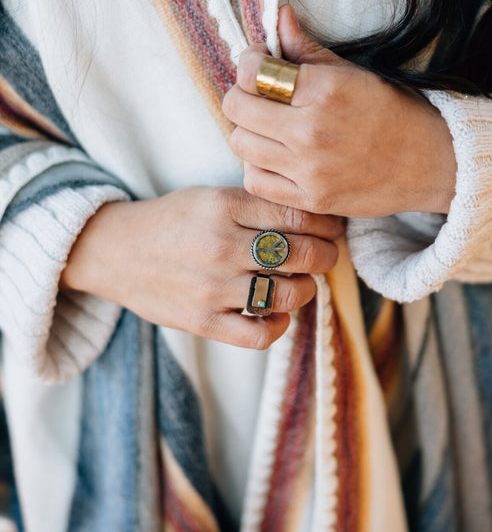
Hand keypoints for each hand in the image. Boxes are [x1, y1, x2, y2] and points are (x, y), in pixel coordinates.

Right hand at [60, 186, 342, 348]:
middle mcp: (220, 245)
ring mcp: (212, 287)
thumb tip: (314, 219)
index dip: (326, 222)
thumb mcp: (210, 197)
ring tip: (302, 282)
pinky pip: (259, 334)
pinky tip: (278, 313)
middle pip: (300, 254)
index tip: (334, 227)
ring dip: (306, 289)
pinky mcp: (202, 321)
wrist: (116, 251)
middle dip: (326, 255)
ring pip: (287, 295)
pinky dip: (279, 326)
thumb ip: (255, 205)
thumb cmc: (171, 220)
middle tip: (328, 254)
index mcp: (224, 206)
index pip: (297, 214)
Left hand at [222, 5, 456, 216]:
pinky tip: (274, 157)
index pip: (251, 72)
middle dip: (240, 95)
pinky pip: (255, 181)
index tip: (258, 64)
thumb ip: (305, 48)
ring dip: (247, 131)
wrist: (430, 161)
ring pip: (241, 145)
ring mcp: (310, 169)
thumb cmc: (391, 110)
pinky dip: (257, 167)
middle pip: (237, 108)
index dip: (247, 63)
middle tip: (256, 95)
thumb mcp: (350, 72)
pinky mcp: (311, 199)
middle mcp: (312, 130)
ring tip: (267, 127)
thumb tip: (278, 15)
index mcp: (324, 90)